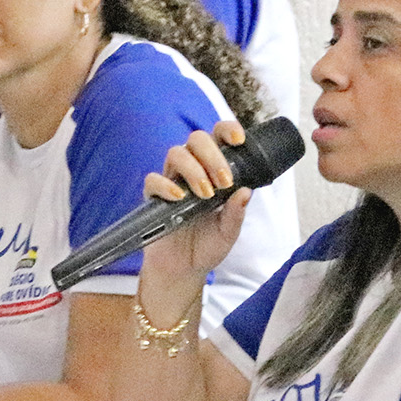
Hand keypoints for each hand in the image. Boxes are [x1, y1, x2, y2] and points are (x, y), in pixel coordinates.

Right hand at [141, 121, 251, 285]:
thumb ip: (236, 213)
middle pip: (196, 139)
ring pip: (176, 153)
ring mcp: (172, 181)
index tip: (238, 140)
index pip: (218, 138)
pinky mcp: (154, 197)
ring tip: (206, 195)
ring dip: (194, 170)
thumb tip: (246, 191)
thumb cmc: (206, 245)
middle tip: (223, 182)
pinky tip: (179, 198)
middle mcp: (193, 170)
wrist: (184, 270)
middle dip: (212, 155)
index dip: (227, 130)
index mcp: (214, 170)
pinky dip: (166, 185)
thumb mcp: (229, 232)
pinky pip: (153, 179)